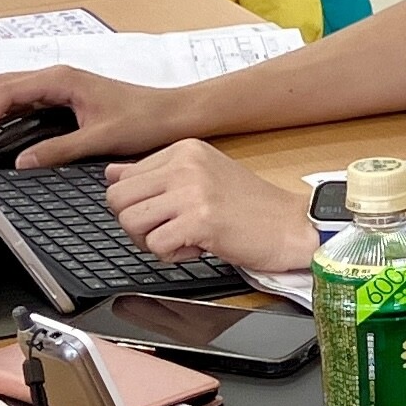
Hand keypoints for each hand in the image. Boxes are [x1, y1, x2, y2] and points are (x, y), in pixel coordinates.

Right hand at [0, 66, 187, 166]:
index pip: (3, 93)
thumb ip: (59, 150)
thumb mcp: (100, 138)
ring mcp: (56, 85)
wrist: (171, 113)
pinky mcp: (61, 96)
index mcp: (60, 79)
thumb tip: (23, 163)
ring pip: (3, 91)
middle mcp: (54, 77)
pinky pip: (20, 101)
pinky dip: (0, 115)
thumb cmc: (145, 118)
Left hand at [101, 142, 317, 274]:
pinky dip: (172, 255)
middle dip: (135, 224)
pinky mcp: (200, 220)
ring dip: (150, 241)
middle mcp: (186, 164)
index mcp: (185, 150)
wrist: (293, 225)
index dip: (137, 204)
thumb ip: (157, 174)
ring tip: (181, 239)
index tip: (166, 213)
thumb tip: (111, 174)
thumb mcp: (202, 176)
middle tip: (164, 232)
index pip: (123, 177)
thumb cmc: (252, 207)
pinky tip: (197, 248)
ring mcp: (192, 191)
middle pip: (117, 199)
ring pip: (130, 221)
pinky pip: (155, 245)